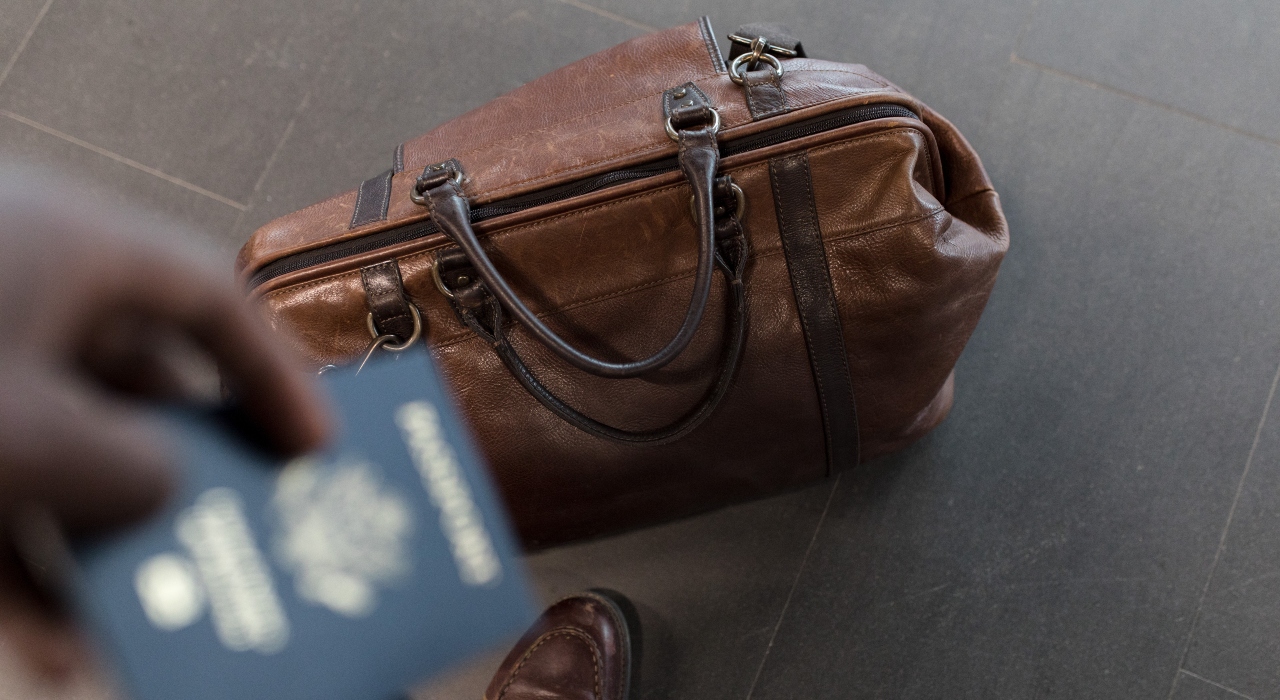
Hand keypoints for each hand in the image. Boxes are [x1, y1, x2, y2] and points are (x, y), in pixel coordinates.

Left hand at [0, 170, 329, 679]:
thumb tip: (160, 490)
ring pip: (61, 453)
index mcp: (66, 246)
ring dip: (105, 541)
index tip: (316, 450)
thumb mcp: (36, 435)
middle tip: (246, 530)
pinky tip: (48, 643)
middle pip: (140, 383)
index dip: (274, 376)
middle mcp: (17, 291)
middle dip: (189, 474)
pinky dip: (19, 566)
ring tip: (153, 616)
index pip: (209, 297)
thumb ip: (135, 467)